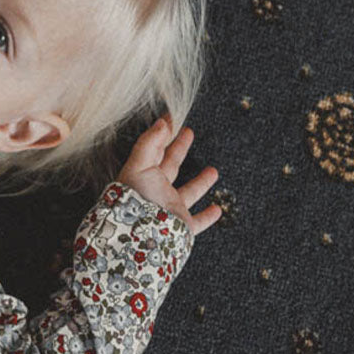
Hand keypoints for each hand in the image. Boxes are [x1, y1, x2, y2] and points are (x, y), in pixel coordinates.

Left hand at [116, 115, 221, 235]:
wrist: (140, 235)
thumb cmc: (136, 200)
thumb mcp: (139, 166)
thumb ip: (149, 143)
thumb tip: (162, 122)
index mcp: (144, 176)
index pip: (155, 149)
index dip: (164, 133)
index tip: (173, 118)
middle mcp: (156, 192)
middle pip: (170, 166)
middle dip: (179, 149)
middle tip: (188, 132)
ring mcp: (169, 209)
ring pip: (188, 193)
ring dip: (200, 182)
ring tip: (213, 170)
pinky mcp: (181, 226)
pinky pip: (198, 221)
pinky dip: (208, 216)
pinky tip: (218, 209)